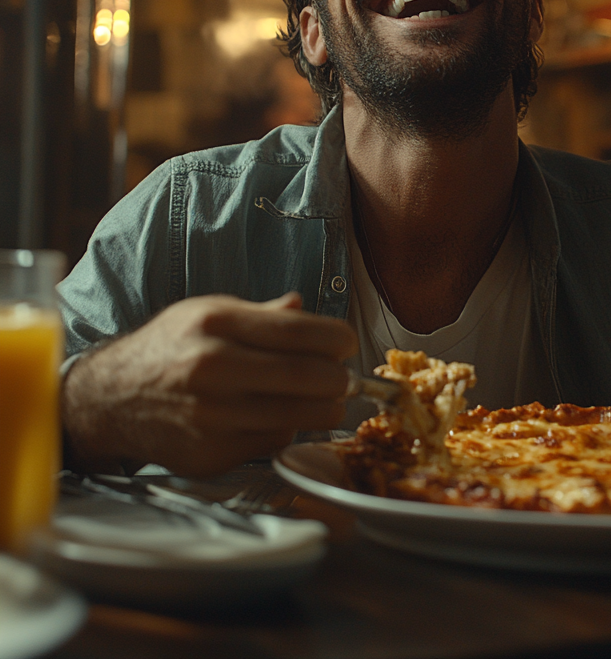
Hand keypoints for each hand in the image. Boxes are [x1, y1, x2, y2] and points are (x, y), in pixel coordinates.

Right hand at [62, 293, 356, 475]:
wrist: (111, 399)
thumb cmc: (170, 347)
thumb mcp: (210, 311)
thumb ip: (264, 313)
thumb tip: (305, 308)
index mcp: (217, 324)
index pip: (301, 332)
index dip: (338, 339)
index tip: (347, 344)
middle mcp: (213, 369)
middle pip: (310, 377)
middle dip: (341, 377)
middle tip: (344, 375)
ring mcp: (212, 417)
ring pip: (301, 416)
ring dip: (326, 408)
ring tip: (325, 397)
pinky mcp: (212, 454)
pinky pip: (275, 441)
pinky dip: (289, 429)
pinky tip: (281, 415)